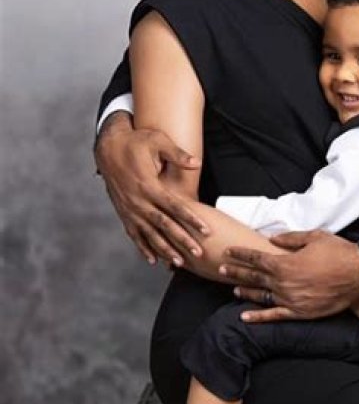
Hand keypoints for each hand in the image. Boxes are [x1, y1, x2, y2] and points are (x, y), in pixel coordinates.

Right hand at [95, 112, 206, 265]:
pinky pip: (134, 234)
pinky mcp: (123, 212)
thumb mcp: (157, 141)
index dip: (191, 219)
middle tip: (198, 253)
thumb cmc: (135, 142)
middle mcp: (138, 201)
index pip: (175, 207)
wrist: (107, 147)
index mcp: (148, 185)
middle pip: (164, 225)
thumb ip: (177, 154)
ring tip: (179, 262)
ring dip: (164, 249)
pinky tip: (152, 260)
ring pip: (149, 234)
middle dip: (182, 240)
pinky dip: (143, 247)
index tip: (206, 231)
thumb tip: (197, 163)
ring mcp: (129, 209)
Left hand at [222, 229, 358, 320]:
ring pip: (261, 296)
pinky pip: (274, 315)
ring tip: (232, 288)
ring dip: (245, 291)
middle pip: (253, 276)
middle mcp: (284, 283)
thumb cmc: (338, 252)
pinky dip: (258, 316)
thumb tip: (272, 240)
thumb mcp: (313, 237)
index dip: (240, 254)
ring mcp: (291, 300)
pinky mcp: (300, 312)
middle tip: (220, 268)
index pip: (255, 258)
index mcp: (285, 263)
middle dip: (235, 271)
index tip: (228, 251)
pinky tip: (245, 316)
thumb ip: (289, 239)